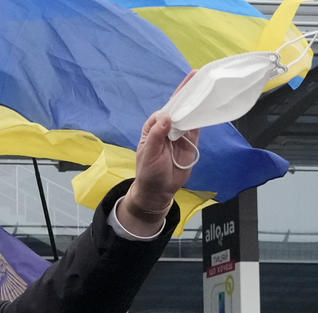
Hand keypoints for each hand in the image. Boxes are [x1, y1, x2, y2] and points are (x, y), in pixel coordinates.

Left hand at [118, 70, 199, 235]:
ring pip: (189, 113)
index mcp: (153, 126)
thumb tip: (166, 117)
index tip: (185, 88)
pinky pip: (197, 125)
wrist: (160, 189)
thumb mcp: (149, 153)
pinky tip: (210, 104)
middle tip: (198, 75)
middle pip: (178, 107)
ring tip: (208, 85)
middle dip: (187, 92)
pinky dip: (203, 115)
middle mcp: (167, 127)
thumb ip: (156, 135)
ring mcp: (180, 133)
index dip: (174, 98)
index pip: (165, 109)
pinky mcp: (191, 141)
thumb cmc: (149, 171)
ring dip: (197, 101)